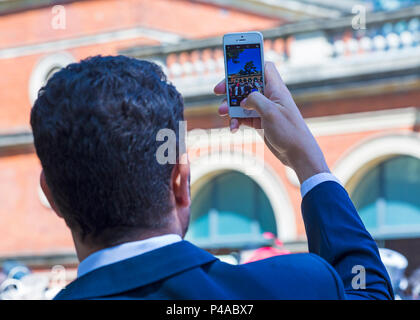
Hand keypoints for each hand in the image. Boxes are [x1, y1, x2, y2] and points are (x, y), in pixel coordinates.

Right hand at [214, 61, 329, 183]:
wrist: (297, 154)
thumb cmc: (289, 131)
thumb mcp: (270, 112)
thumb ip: (255, 100)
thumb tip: (243, 99)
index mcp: (276, 89)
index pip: (264, 67)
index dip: (250, 64)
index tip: (234, 67)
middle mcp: (270, 97)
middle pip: (247, 85)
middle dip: (231, 88)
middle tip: (218, 91)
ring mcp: (264, 110)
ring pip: (242, 102)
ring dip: (230, 107)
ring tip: (222, 113)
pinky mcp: (260, 122)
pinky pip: (244, 118)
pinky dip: (236, 121)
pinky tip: (233, 128)